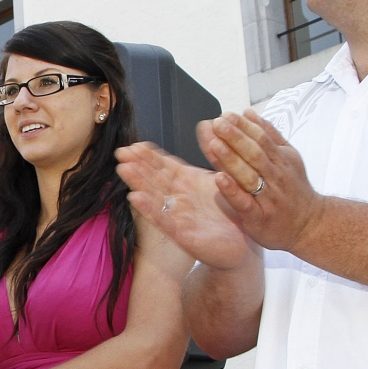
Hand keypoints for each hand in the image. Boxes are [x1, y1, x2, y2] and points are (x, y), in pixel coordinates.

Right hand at [116, 143, 251, 269]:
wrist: (246, 244)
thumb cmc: (234, 212)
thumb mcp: (224, 177)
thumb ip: (215, 154)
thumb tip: (208, 124)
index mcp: (188, 183)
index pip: (165, 166)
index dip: (150, 156)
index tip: (136, 145)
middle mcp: (180, 198)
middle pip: (155, 179)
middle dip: (138, 165)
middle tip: (122, 152)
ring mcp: (179, 216)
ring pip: (155, 197)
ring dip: (138, 183)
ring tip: (124, 169)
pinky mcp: (184, 236)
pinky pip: (164, 220)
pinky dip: (150, 209)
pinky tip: (136, 198)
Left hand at [196, 112, 326, 253]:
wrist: (311, 224)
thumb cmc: (295, 189)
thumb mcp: (289, 157)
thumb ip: (269, 134)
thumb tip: (249, 112)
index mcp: (281, 159)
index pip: (261, 138)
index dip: (244, 126)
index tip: (227, 115)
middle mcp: (275, 176)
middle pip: (254, 153)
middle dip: (235, 137)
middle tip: (218, 123)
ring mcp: (267, 197)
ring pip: (248, 175)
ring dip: (231, 159)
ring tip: (215, 144)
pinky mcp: (259, 216)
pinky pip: (245, 202)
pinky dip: (233, 190)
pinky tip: (220, 179)